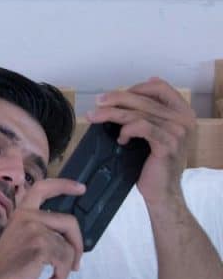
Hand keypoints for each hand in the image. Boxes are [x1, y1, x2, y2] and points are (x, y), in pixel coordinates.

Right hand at [0, 178, 86, 278]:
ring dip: (66, 267)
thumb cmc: (6, 266)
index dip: (64, 185)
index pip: (42, 189)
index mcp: (21, 213)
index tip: (81, 188)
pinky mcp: (41, 246)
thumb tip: (68, 240)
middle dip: (78, 245)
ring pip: (69, 246)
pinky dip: (61, 276)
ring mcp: (34, 230)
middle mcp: (28, 217)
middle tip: (76, 263)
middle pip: (69, 222)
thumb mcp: (20, 239)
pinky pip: (65, 260)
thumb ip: (38, 230)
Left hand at [87, 78, 195, 205]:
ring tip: (95, 117)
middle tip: (97, 102)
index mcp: (182, 112)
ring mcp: (177, 132)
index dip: (137, 87)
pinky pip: (142, 127)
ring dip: (112, 113)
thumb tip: (120, 97)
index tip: (117, 95)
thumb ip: (144, 115)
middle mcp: (183, 119)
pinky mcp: (167, 145)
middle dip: (116, 98)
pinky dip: (127, 129)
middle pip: (144, 98)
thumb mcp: (151, 133)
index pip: (160, 87)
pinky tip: (120, 138)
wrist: (162, 191)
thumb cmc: (153, 162)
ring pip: (138, 113)